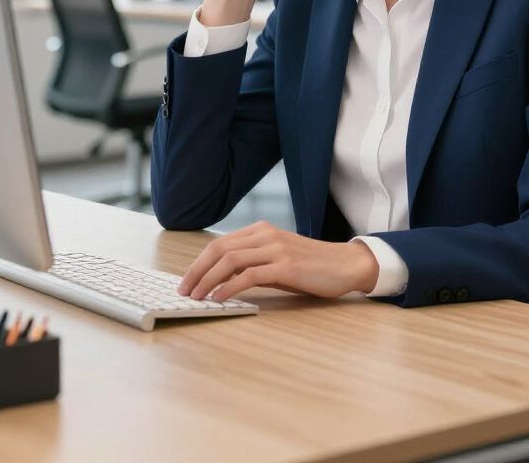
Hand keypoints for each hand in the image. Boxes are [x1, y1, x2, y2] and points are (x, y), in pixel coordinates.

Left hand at [177, 221, 378, 301]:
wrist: (345, 265)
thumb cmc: (311, 266)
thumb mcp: (277, 259)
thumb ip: (253, 263)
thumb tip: (221, 280)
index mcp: (261, 231)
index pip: (220, 244)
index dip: (199, 262)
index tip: (186, 280)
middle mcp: (266, 235)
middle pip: (220, 249)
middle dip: (196, 271)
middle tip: (183, 290)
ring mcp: (276, 249)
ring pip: (230, 260)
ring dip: (208, 280)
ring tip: (197, 297)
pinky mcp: (286, 266)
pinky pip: (249, 275)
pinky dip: (229, 287)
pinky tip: (220, 298)